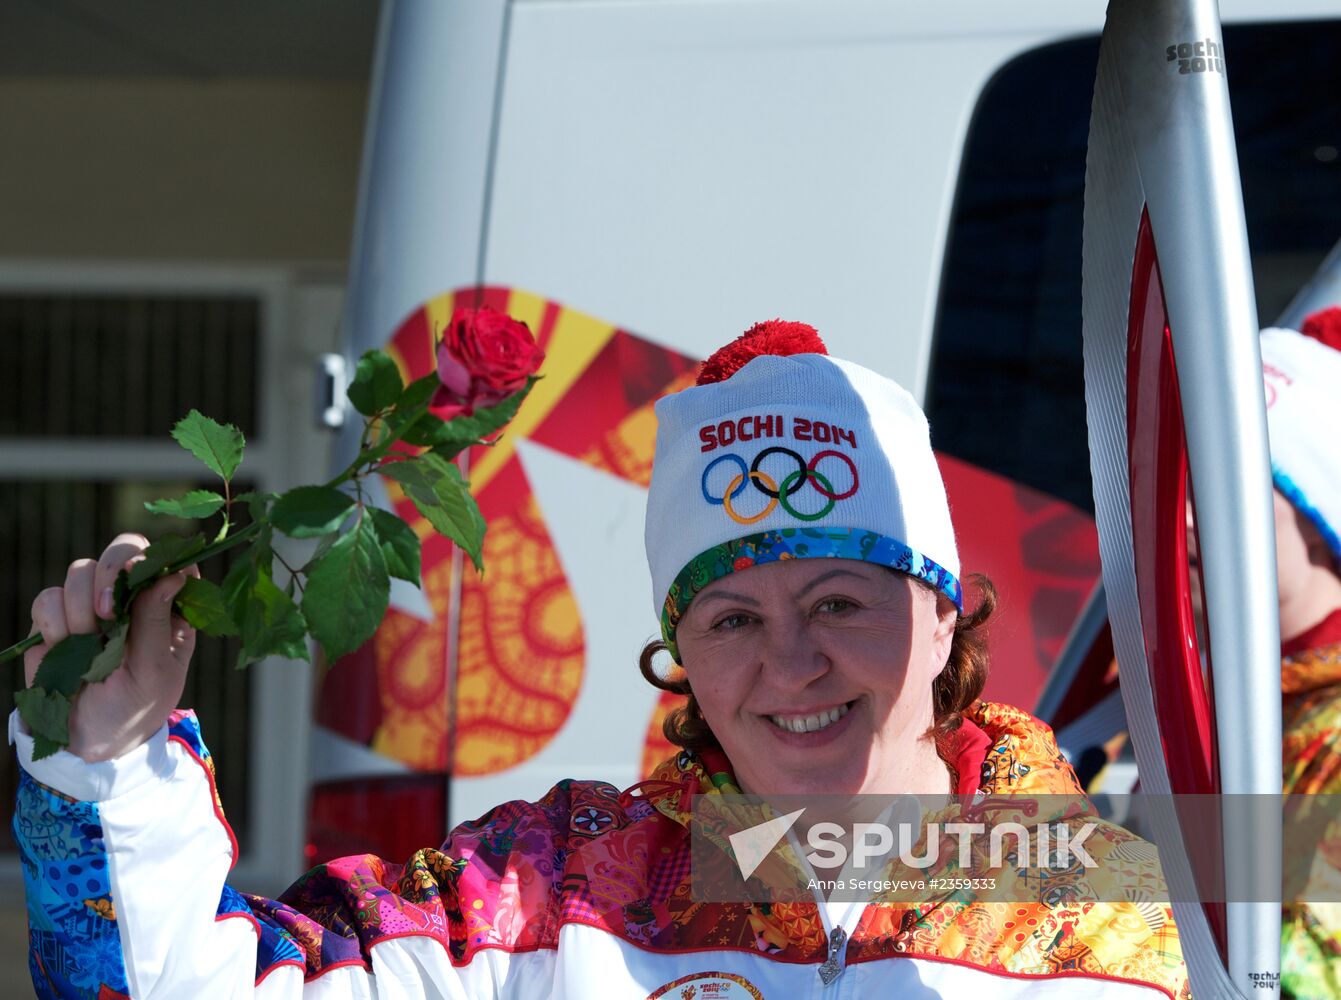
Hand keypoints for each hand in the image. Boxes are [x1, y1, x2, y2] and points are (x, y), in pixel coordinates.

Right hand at [24, 533, 198, 761]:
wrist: (87, 739)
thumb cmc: (135, 707)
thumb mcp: (156, 672)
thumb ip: (158, 622)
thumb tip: (174, 574)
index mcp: (169, 609)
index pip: (170, 561)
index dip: (157, 557)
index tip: (142, 572)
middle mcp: (132, 598)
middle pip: (123, 548)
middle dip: (111, 573)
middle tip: (108, 612)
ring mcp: (92, 605)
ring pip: (80, 570)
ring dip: (81, 607)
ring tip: (89, 643)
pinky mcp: (56, 619)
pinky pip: (48, 597)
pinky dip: (53, 622)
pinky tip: (64, 646)